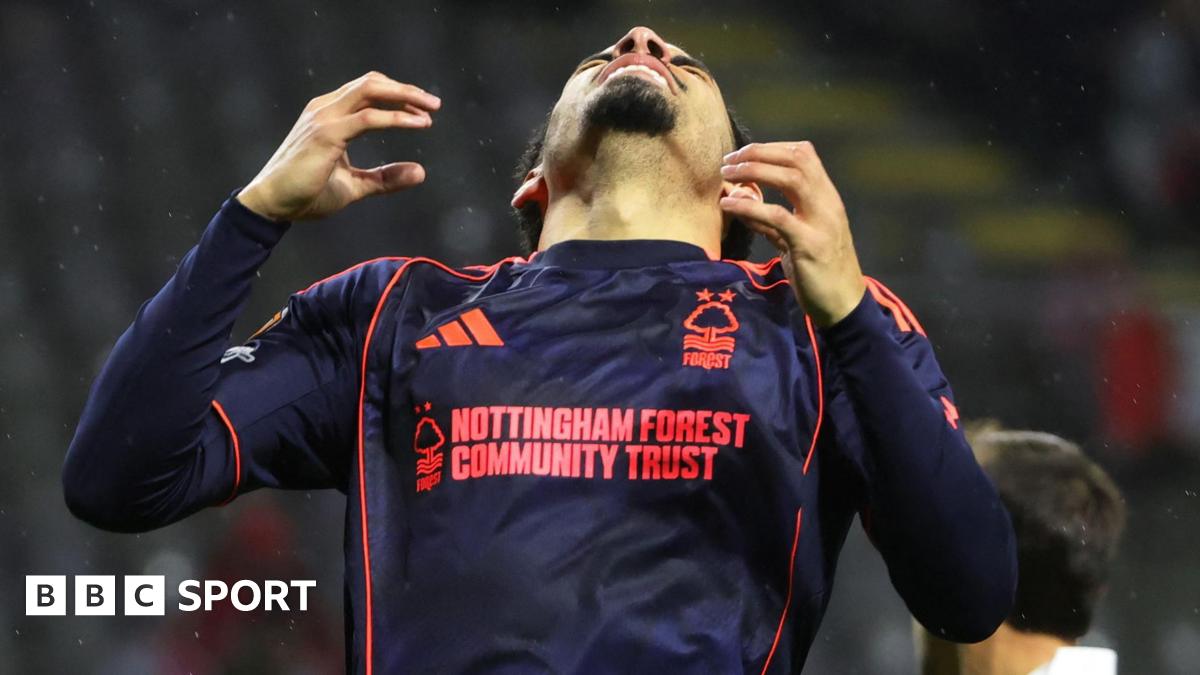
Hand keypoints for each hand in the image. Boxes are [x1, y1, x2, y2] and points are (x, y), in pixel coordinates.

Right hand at [237, 71, 441, 221]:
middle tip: (434, 104)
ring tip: (430, 109)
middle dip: (406, 89)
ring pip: (370, 90)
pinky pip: (368, 118)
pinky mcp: (326, 133)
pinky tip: (417, 124)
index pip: (367, 90)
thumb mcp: (354, 185)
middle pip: (371, 83)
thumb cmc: (306, 194)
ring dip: (404, 96)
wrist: (273, 206)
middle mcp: (325, 109)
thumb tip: (420, 172)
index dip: (397, 95)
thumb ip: (385, 178)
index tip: (422, 111)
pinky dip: (396, 118)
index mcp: (329, 114)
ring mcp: (324, 118)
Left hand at [718, 141, 865, 326]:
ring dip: (754, 171)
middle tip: (729, 160)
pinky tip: (729, 205)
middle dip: (759, 153)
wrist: (843, 305)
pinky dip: (751, 206)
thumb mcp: (793, 238)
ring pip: (791, 179)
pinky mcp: (810, 244)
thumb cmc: (818, 271)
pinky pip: (778, 216)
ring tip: (727, 175)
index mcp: (826, 198)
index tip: (742, 154)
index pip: (803, 154)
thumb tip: (739, 197)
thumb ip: (769, 218)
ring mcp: (821, 222)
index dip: (770, 148)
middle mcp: (828, 203)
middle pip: (797, 159)